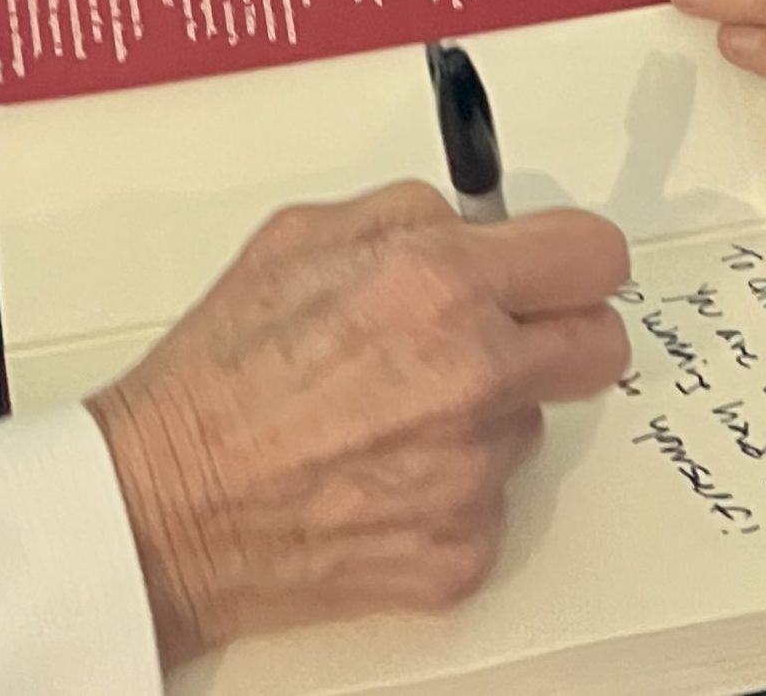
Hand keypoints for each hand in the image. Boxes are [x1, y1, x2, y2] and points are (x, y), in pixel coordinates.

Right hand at [87, 184, 630, 665]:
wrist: (166, 505)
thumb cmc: (218, 377)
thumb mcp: (299, 237)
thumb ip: (407, 216)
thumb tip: (473, 222)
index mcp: (437, 282)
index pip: (593, 256)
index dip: (574, 257)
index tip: (561, 266)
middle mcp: (473, 373)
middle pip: (599, 345)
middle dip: (559, 331)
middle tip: (500, 336)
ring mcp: (474, 471)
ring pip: (533, 425)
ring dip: (487, 413)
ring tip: (390, 412)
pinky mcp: (464, 549)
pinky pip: (493, 502)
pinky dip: (450, 488)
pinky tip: (380, 472)